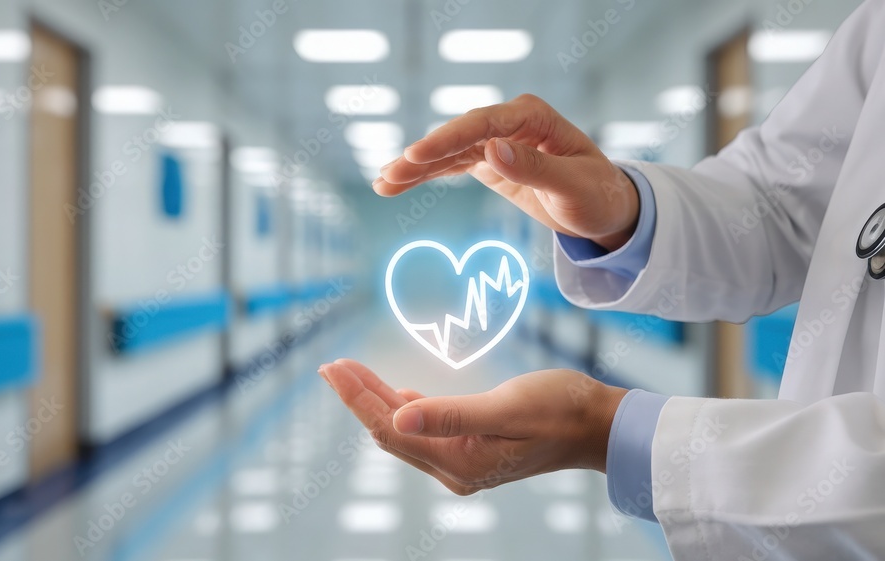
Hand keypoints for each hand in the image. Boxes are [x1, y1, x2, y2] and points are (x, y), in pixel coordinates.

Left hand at [319, 359, 627, 494]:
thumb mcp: (507, 408)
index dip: (358, 397)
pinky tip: (393, 391)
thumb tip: (398, 419)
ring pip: (405, 428)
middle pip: (391, 431)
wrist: (599, 426)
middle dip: (359, 396)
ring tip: (350, 370)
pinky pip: (425, 427)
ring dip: (377, 398)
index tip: (333, 368)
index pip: (391, 429)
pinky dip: (403, 404)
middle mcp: (454, 468)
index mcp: (459, 461)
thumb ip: (451, 415)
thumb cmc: (560, 410)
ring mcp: (463, 460)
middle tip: (331, 365)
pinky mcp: (472, 447)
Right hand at [376, 94, 639, 251]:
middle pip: (457, 136)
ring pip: (448, 152)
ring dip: (415, 168)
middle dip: (421, 156)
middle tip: (390, 174)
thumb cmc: (599, 195)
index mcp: (533, 118)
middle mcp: (510, 123)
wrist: (605, 210)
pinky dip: (425, 176)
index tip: (417, 154)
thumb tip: (493, 150)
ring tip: (383, 183)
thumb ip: (536, 168)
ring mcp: (497, 142)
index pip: (483, 124)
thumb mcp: (575, 186)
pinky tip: (396, 184)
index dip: (447, 138)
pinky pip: (451, 167)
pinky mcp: (489, 162)